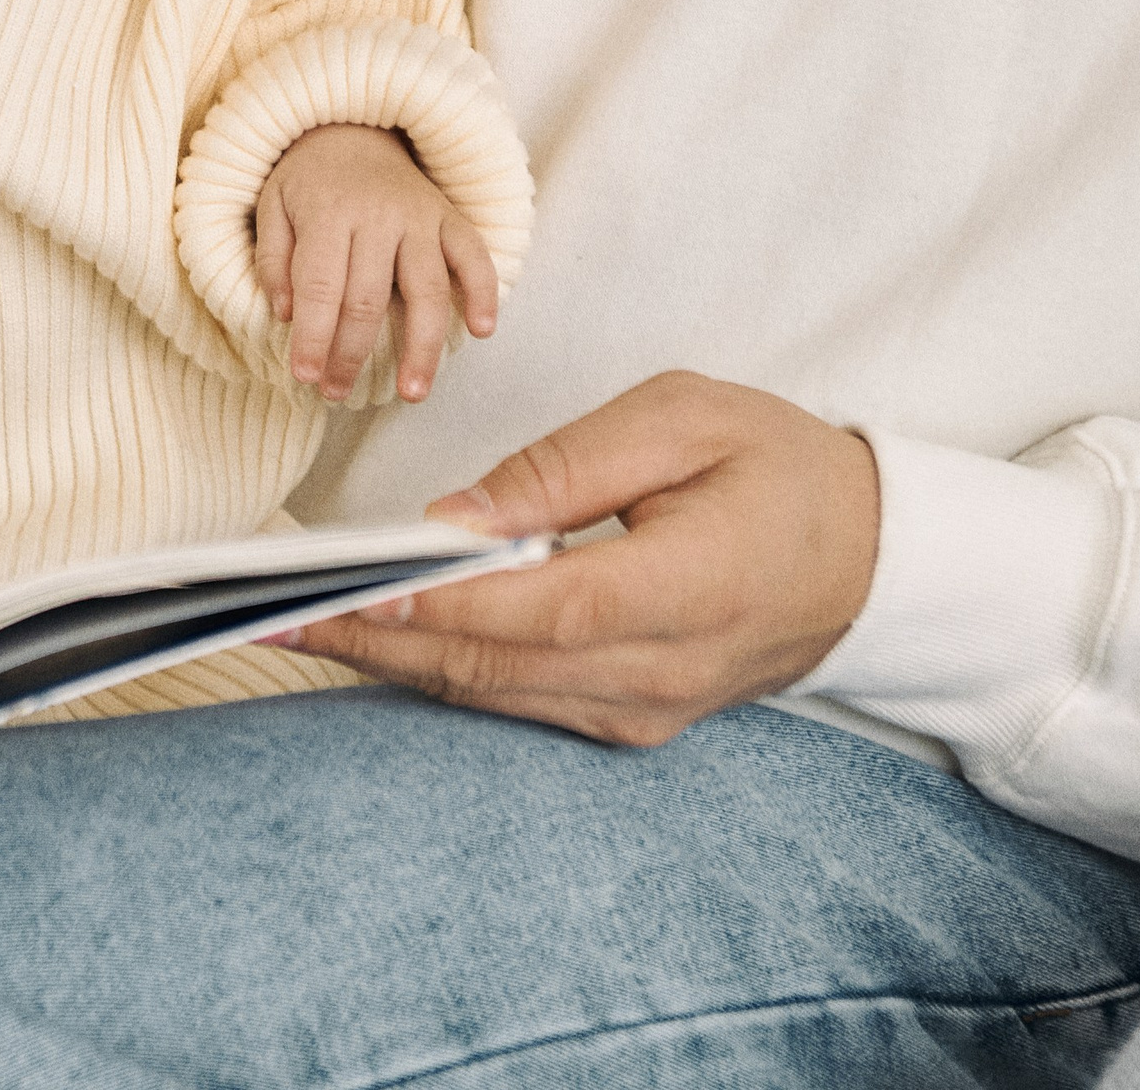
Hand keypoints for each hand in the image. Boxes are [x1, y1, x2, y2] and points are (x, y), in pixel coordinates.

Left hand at [255, 123, 497, 403]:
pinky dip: (484, 292)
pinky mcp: (450, 217)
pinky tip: (481, 331)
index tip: (305, 377)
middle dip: (352, 354)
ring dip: (422, 347)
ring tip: (412, 392)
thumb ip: (273, 259)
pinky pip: (474, 256)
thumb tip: (285, 314)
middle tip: (337, 394)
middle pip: (369, 298)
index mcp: (328, 212)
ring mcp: (420, 216)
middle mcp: (379, 215)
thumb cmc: (307, 178)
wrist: (353, 123)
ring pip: (428, 290)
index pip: (321, 287)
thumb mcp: (271, 205)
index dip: (314, 337)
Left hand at [281, 371, 880, 744]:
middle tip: (267, 608)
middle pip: (497, 665)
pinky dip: (440, 666)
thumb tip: (455, 515)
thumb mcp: (683, 418)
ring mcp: (646, 709)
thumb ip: (567, 467)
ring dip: (390, 658)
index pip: (544, 608)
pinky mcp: (630, 720)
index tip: (350, 583)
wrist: (872, 556)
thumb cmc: (777, 465)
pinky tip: (373, 635)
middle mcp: (663, 670)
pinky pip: (517, 700)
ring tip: (289, 620)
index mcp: (690, 584)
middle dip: (375, 636)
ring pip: (494, 693)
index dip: (443, 601)